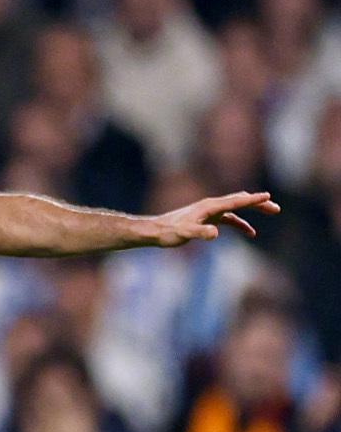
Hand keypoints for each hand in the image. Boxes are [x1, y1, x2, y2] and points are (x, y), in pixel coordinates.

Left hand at [152, 191, 279, 245]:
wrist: (156, 231)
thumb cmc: (169, 233)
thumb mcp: (185, 234)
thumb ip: (201, 233)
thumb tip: (216, 233)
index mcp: (210, 206)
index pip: (236, 201)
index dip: (252, 200)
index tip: (268, 197)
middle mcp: (211, 205)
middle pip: (240, 201)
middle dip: (258, 203)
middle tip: (276, 207)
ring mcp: (210, 211)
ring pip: (237, 208)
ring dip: (253, 210)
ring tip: (272, 211)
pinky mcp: (208, 219)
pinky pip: (229, 218)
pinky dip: (241, 223)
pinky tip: (250, 232)